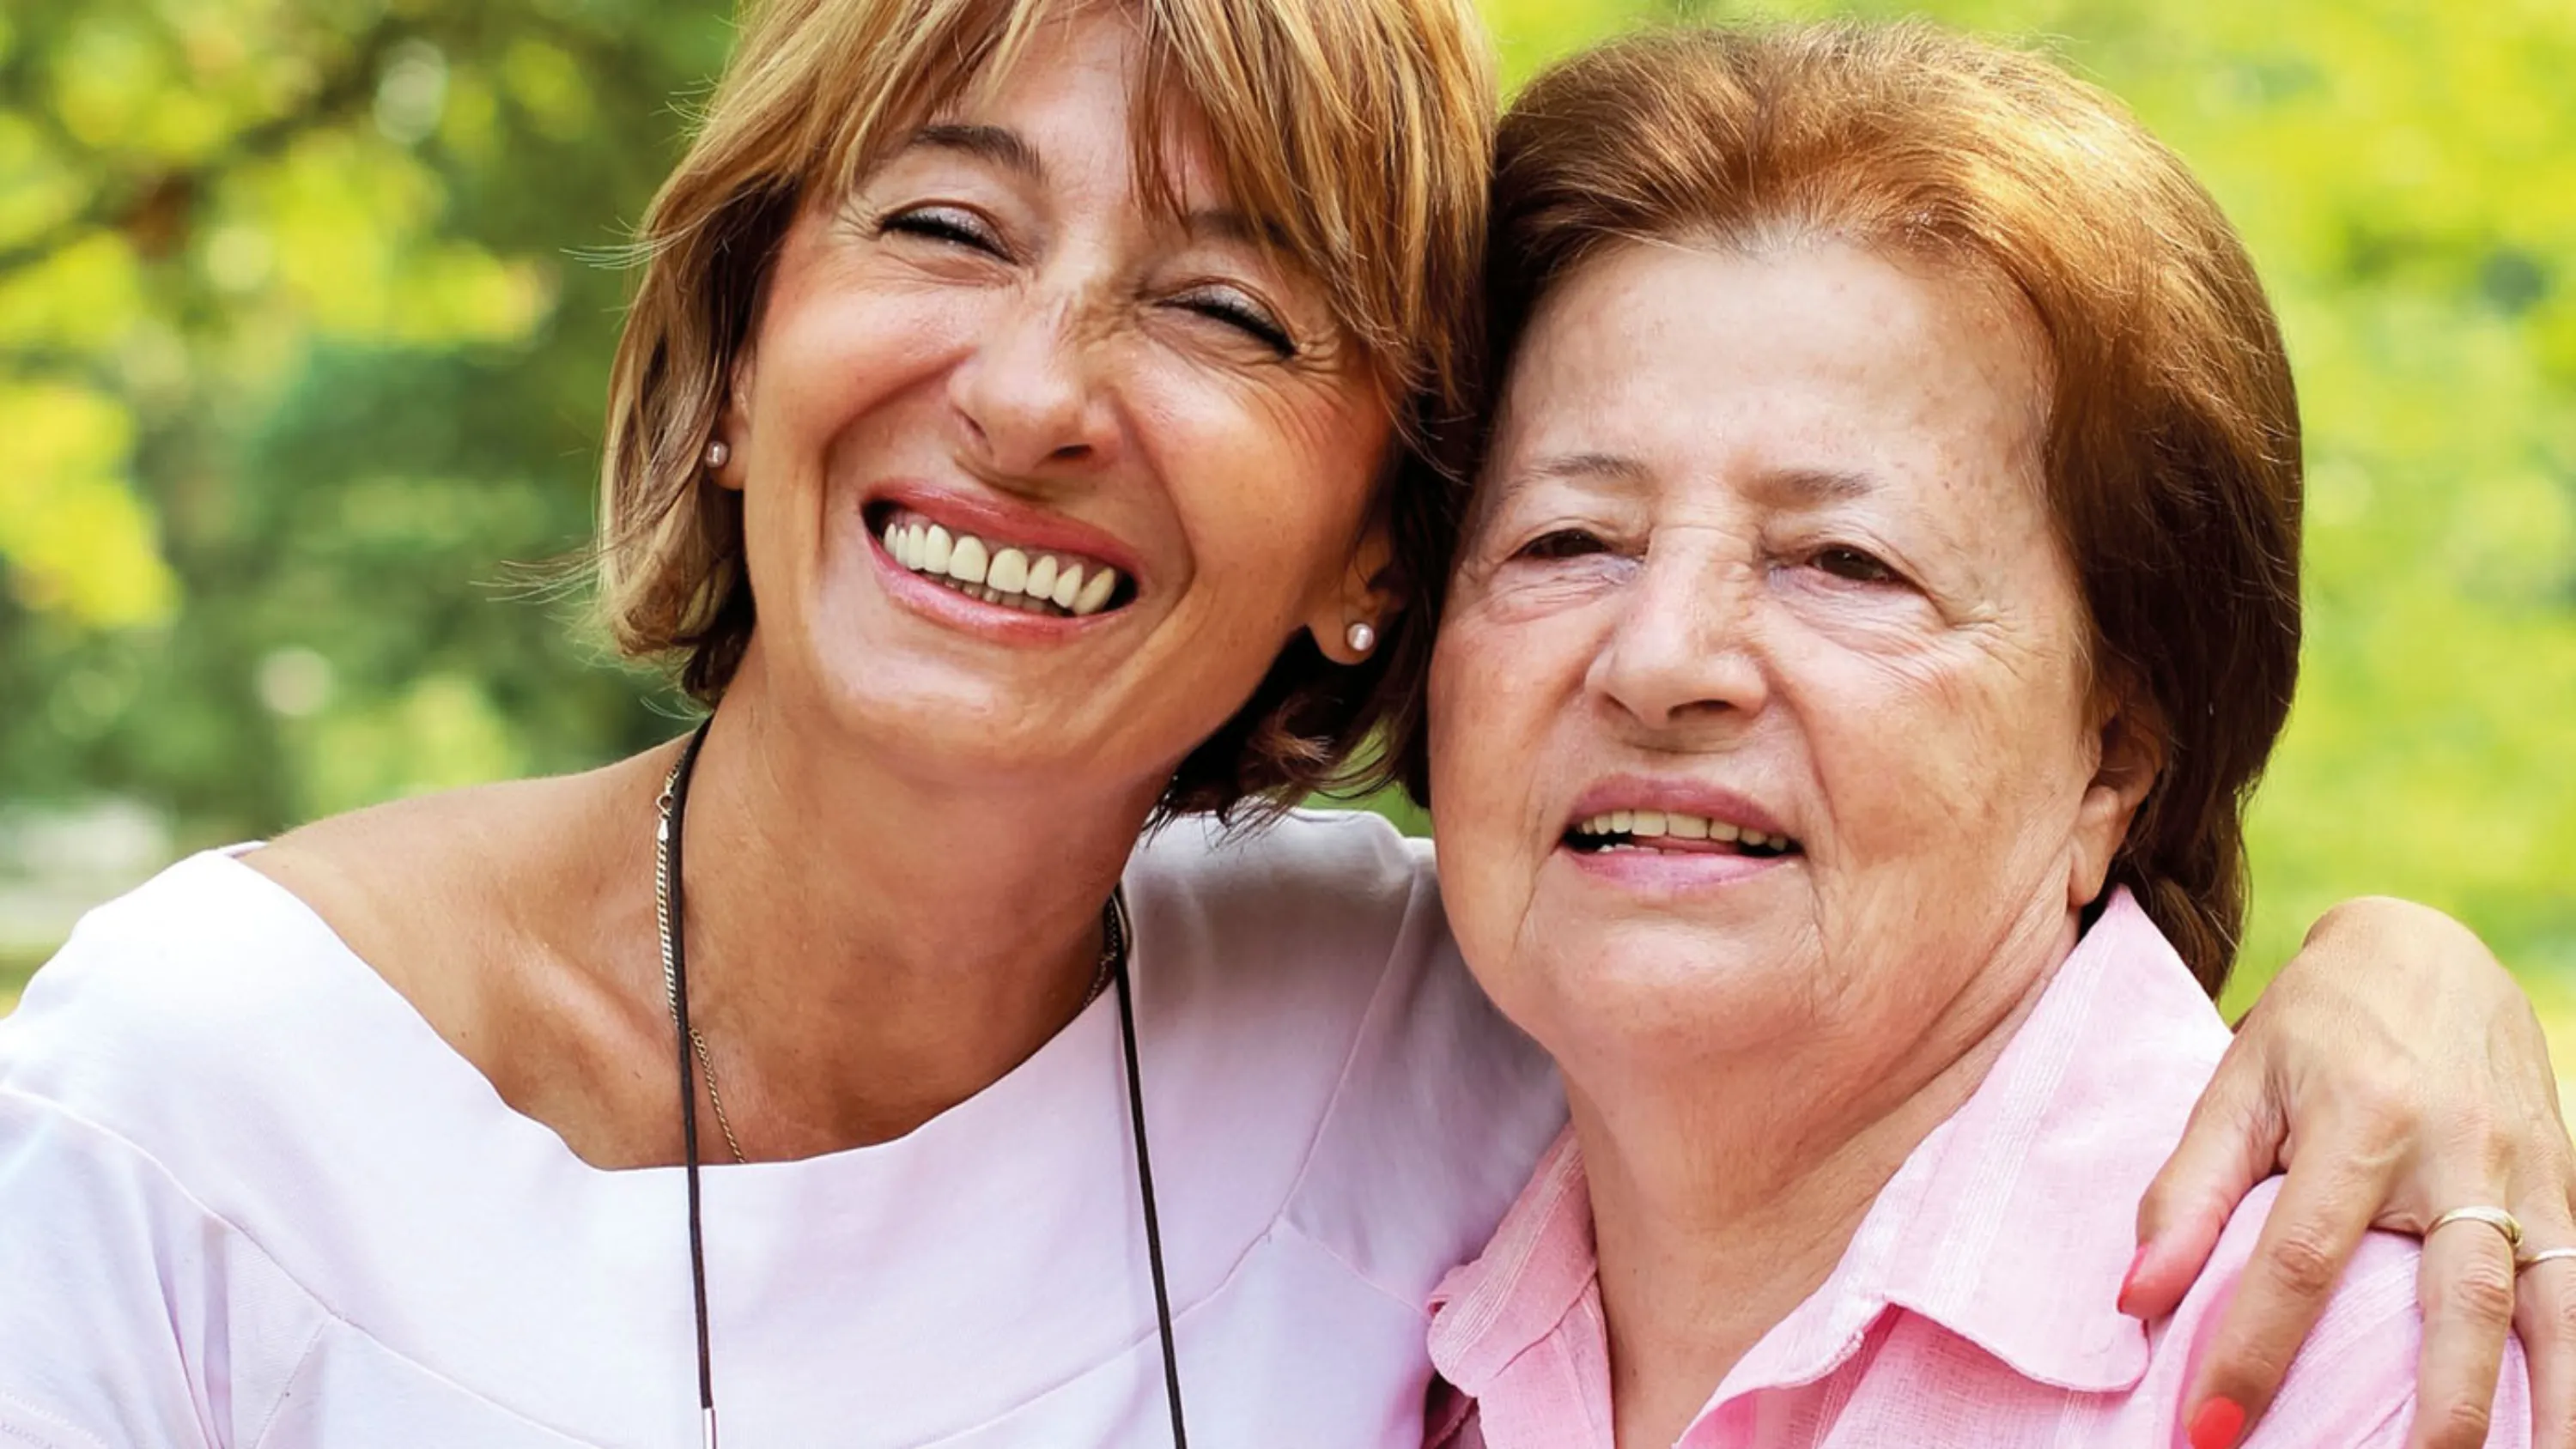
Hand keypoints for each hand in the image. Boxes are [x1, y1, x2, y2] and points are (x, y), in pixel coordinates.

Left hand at [2124, 896, 2575, 1448]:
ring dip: (2537, 1411)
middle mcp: (2458, 1155)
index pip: (2301, 1261)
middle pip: (2455, 1307)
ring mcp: (2530, 1176)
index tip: (2207, 1431)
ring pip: (2549, 1311)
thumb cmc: (2316, 1025)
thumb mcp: (2238, 1083)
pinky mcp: (2569, 1188)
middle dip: (2429, 1413)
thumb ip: (2188, 1190)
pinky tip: (2558, 1430)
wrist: (2429, 950)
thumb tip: (2135, 1298)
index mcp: (2361, 1123)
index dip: (2253, 1352)